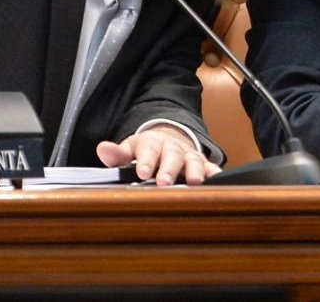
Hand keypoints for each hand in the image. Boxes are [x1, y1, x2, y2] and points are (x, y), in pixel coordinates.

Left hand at [95, 125, 220, 185]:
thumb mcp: (130, 149)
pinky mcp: (201, 162)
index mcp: (151, 143)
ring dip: (194, 170)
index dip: (146, 161)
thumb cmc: (146, 150)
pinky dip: (213, 172)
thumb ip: (117, 153)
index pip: (148, 150)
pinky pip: (209, 166)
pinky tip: (216, 180)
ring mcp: (188, 154)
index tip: (143, 173)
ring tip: (194, 182)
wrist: (168, 137)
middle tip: (164, 182)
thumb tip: (102, 149)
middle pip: (171, 155)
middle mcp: (172, 147)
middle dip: (169, 169)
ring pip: (193, 160)